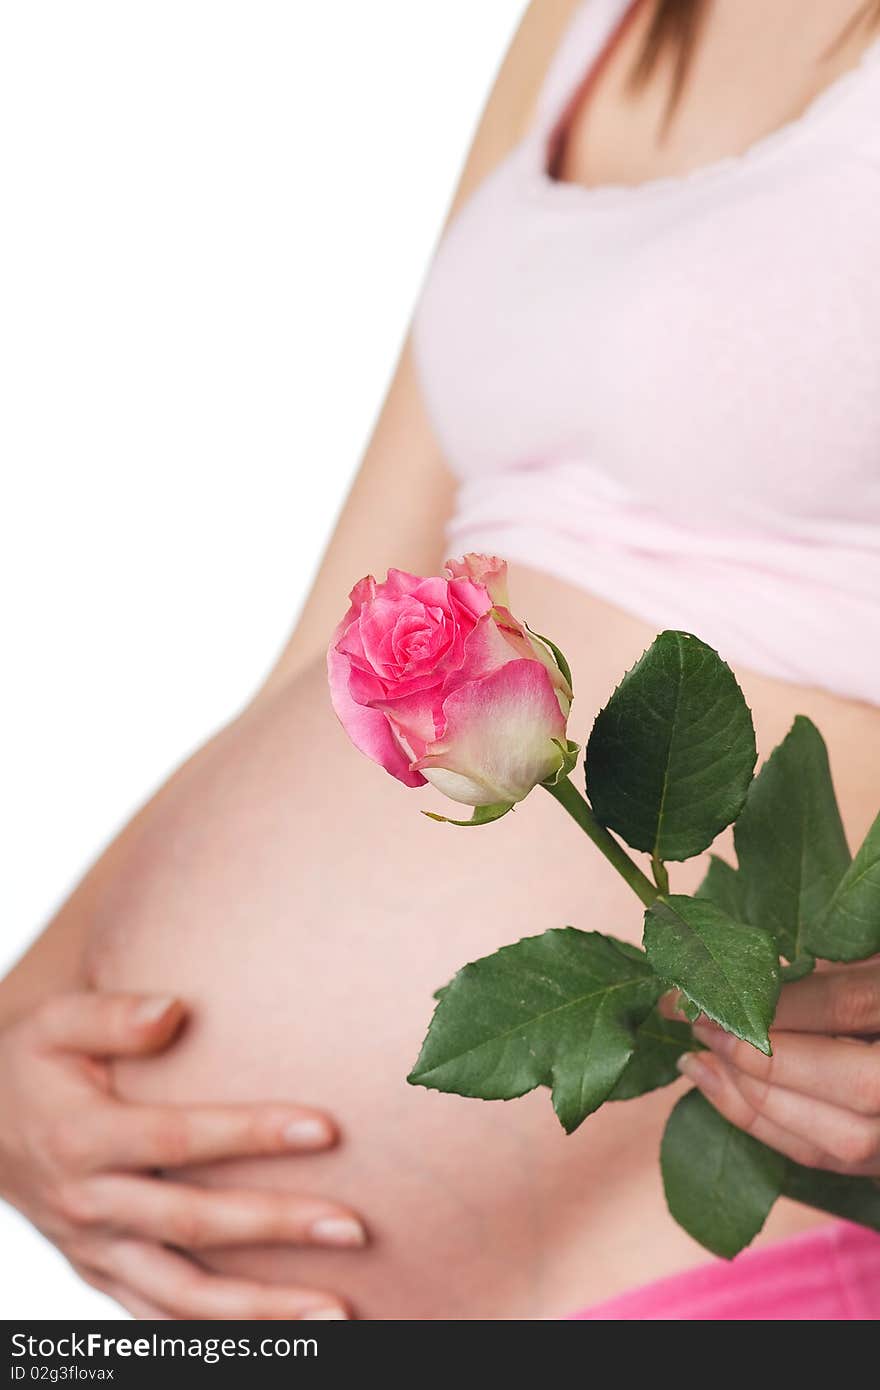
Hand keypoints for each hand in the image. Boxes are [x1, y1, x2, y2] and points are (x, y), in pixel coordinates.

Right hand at [0, 992, 365, 1318]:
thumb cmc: (31, 1063)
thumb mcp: (55, 1024)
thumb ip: (114, 1015)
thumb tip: (174, 1009)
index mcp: (82, 1138)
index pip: (178, 1139)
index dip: (251, 1134)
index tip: (324, 1128)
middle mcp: (91, 1204)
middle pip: (194, 1225)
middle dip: (278, 1228)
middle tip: (353, 1228)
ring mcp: (96, 1251)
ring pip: (182, 1298)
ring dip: (261, 1313)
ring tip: (338, 1313)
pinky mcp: (102, 1275)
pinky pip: (160, 1319)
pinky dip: (216, 1337)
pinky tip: (280, 1341)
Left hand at [677, 960, 879, 1174]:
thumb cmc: (879, 966)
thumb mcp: (871, 954)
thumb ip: (828, 970)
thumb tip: (741, 978)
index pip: (842, 1004)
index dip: (766, 997)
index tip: (696, 987)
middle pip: (848, 1084)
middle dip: (758, 1056)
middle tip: (695, 1023)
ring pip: (841, 1138)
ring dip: (755, 1102)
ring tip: (697, 1061)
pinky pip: (833, 1160)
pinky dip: (772, 1130)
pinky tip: (726, 1095)